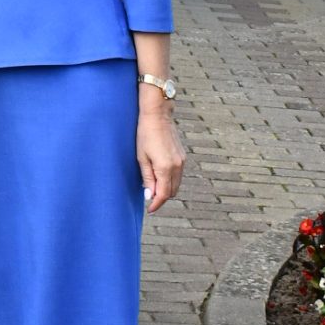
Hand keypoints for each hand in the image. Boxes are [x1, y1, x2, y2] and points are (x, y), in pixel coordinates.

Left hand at [137, 96, 185, 212]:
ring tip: (153, 186)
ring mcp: (182, 161)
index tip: (150, 209)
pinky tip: (159, 175)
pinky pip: (178, 175)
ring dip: (167, 188)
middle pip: (172, 192)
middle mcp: (177, 166)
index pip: (164, 194)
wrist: (158, 115)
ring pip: (176, 184)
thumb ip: (147, 178)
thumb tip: (150, 195)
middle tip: (149, 198)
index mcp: (165, 168)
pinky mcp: (182, 156)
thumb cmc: (145, 134)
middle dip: (162, 197)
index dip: (157, 204)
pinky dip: (170, 180)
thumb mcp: (141, 157)